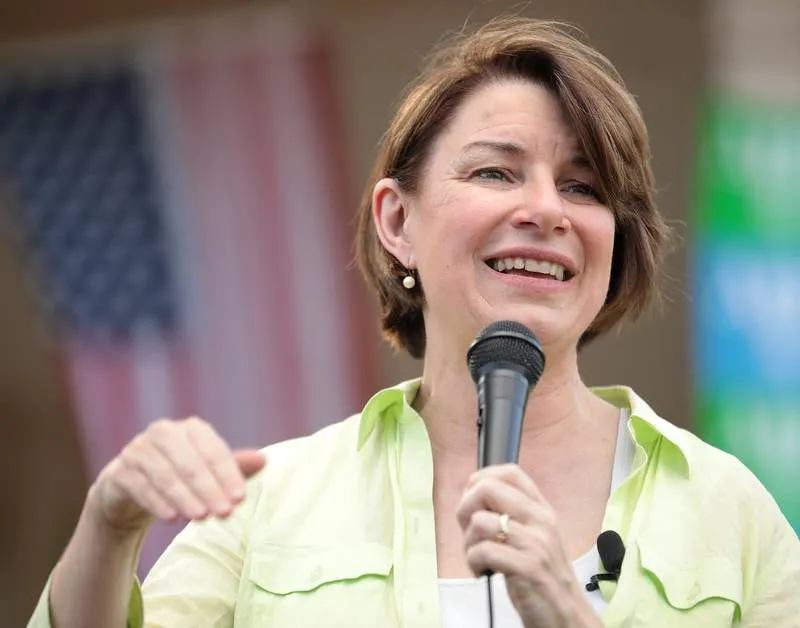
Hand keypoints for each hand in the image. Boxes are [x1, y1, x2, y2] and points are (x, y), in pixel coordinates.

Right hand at [88, 417, 265, 535]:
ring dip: (185, 498)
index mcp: (190, 428)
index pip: (213, 450)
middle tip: (225, 513)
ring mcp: (138, 450)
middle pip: (190, 463)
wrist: (131, 490)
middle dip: (209, 490)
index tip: (240, 499)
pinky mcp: (119, 472)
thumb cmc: (180, 476)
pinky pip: (140, 487)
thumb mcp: (208, 472)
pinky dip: (158, 503)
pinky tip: (173, 518)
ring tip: (201, 518)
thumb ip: (234, 465)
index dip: (228, 475)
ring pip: (164, 475)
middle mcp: (163, 433)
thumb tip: (263, 460)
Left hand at [456, 464, 600, 627]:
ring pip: (479, 522)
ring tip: (478, 558)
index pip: (510, 472)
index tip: (474, 502)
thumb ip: (511, 514)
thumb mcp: (533, 536)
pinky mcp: (528, 567)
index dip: (481, 480)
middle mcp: (541, 520)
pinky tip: (482, 572)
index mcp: (541, 509)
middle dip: (465, 509)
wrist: (566, 615)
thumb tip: (472, 495)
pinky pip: (483, 551)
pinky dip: (473, 562)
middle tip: (469, 532)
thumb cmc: (541, 576)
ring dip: (468, 543)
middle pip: (487, 489)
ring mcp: (536, 543)